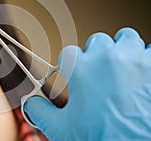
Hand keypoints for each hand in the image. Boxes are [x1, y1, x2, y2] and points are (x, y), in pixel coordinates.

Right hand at [24, 28, 150, 139]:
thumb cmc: (105, 138)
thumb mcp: (62, 129)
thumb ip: (40, 111)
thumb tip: (31, 102)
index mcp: (81, 69)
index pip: (69, 52)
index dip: (70, 64)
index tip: (74, 71)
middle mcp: (107, 57)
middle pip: (97, 41)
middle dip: (96, 55)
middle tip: (100, 72)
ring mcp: (135, 58)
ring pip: (125, 38)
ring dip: (122, 50)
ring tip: (122, 66)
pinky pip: (150, 50)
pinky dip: (145, 58)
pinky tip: (142, 73)